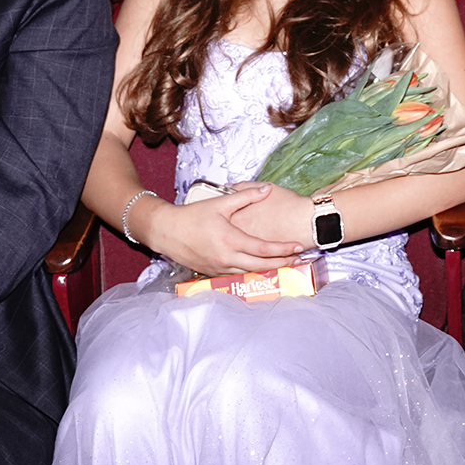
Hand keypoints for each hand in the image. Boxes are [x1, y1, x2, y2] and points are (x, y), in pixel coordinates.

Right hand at [145, 185, 305, 275]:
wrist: (166, 231)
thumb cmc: (192, 216)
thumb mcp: (219, 202)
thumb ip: (245, 196)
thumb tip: (266, 190)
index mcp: (230, 240)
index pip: (263, 249)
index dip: (282, 249)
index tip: (297, 247)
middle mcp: (226, 257)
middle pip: (261, 266)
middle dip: (282, 264)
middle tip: (298, 260)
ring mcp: (219, 268)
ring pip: (250, 273)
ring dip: (268, 270)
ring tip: (285, 266)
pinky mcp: (213, 272)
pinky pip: (237, 275)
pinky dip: (251, 273)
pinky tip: (261, 269)